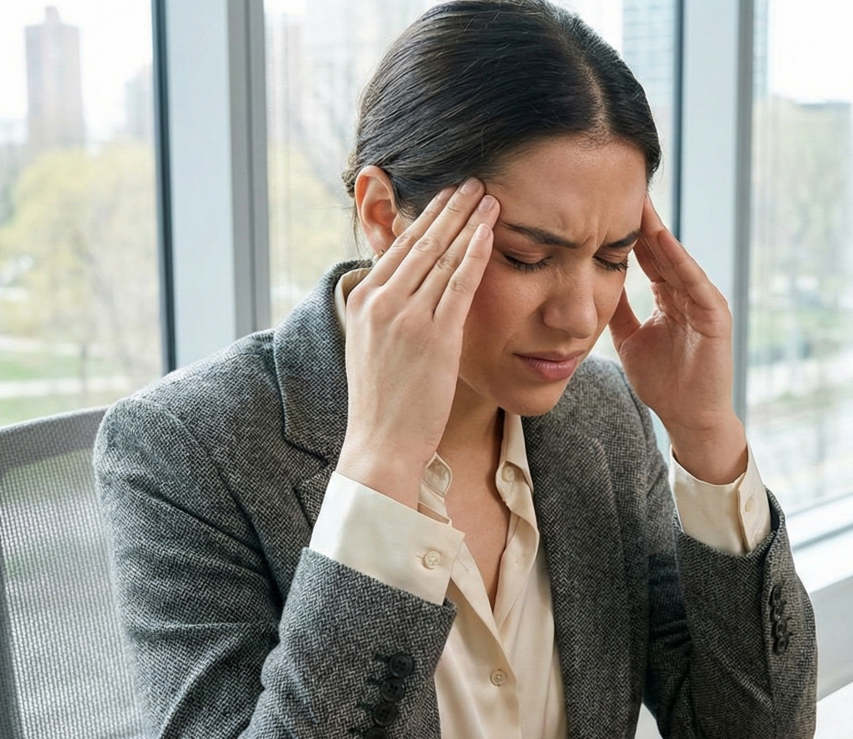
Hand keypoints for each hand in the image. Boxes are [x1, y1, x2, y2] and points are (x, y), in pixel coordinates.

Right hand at [338, 179, 499, 507]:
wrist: (380, 444)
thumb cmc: (382, 405)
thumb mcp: (372, 349)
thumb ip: (387, 317)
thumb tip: (405, 295)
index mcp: (363, 301)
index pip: (397, 247)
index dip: (425, 217)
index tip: (445, 196)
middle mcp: (380, 301)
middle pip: (420, 241)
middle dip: (449, 207)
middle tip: (472, 179)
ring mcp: (406, 317)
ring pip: (441, 255)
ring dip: (467, 220)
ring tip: (488, 194)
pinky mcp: (434, 336)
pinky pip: (459, 283)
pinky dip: (476, 252)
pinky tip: (489, 230)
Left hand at [608, 195, 746, 483]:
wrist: (689, 418)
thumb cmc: (663, 382)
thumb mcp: (627, 340)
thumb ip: (616, 311)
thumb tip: (590, 283)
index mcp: (668, 296)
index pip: (644, 255)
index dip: (625, 231)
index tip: (601, 203)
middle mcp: (687, 292)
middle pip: (660, 248)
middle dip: (641, 219)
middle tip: (619, 185)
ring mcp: (703, 302)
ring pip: (676, 259)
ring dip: (657, 232)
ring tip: (639, 203)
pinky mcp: (716, 316)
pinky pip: (695, 283)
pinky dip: (680, 261)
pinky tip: (663, 240)